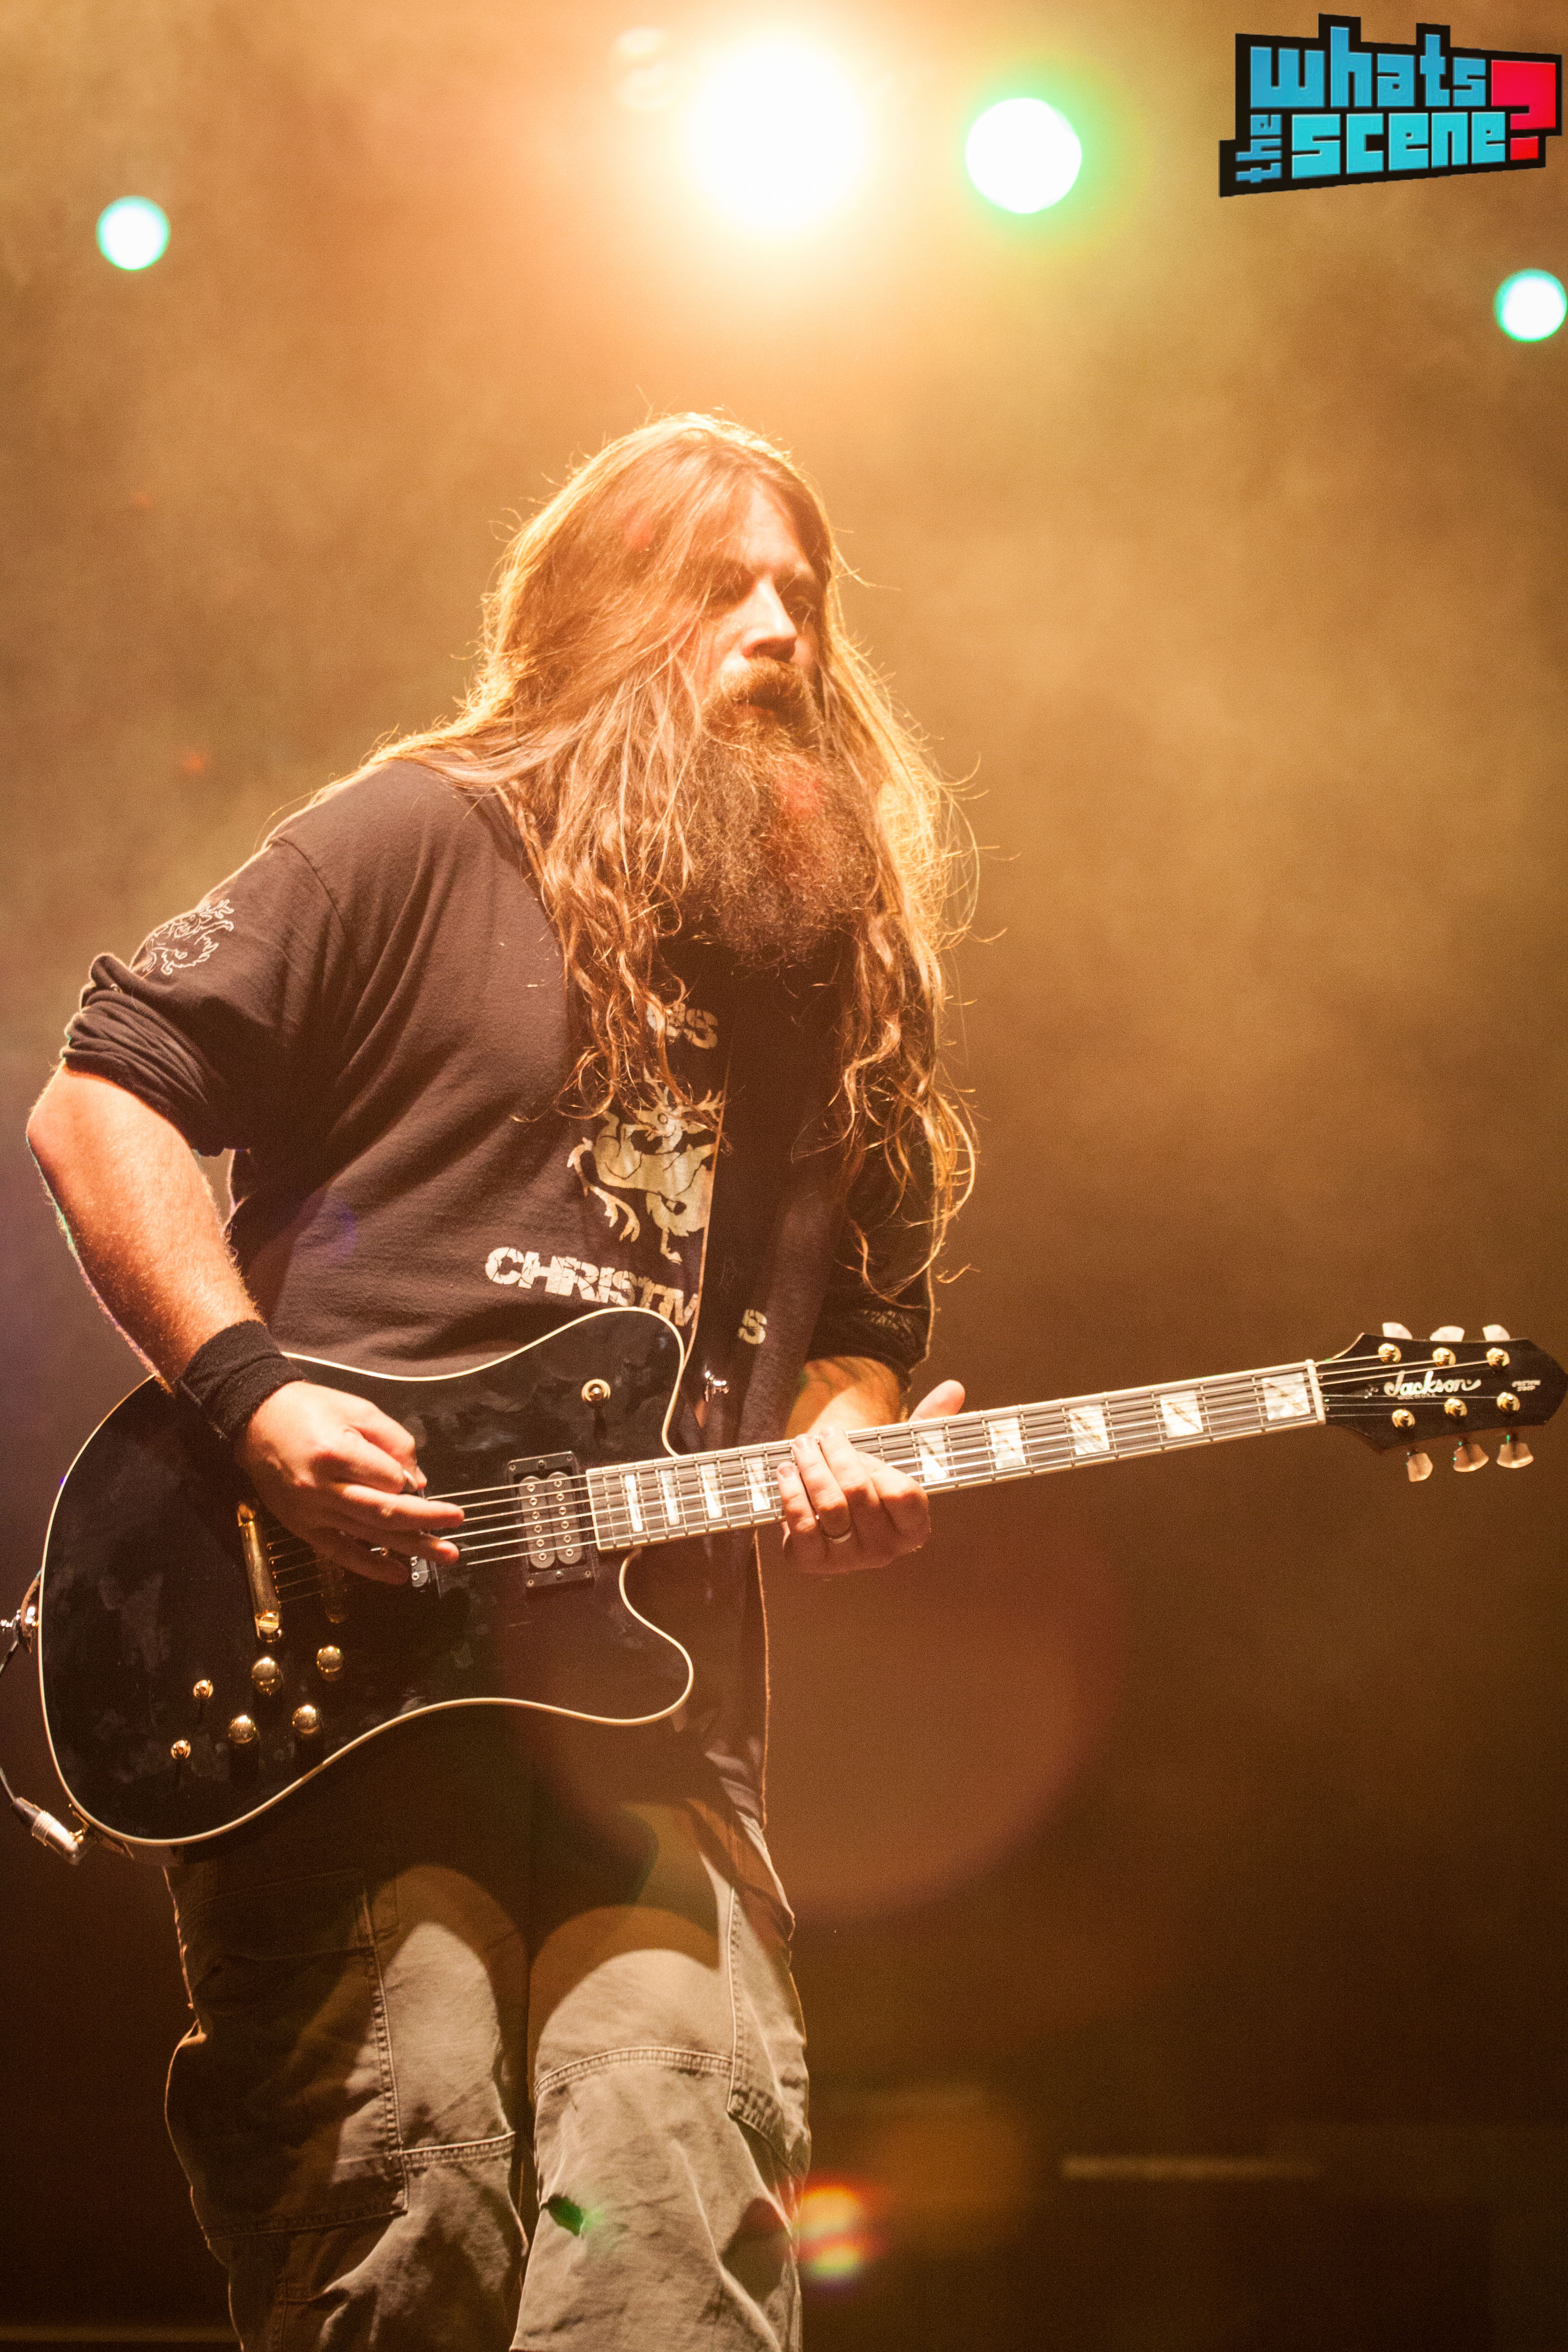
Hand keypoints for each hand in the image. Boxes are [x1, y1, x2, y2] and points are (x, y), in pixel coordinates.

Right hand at [237, 1382, 463, 1584]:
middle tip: (457, 1523)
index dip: (409, 1481)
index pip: (389, 1478)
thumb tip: (417, 1481)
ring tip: (445, 1554)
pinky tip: (398, 1574)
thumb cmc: (309, 1409)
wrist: (255, 1421)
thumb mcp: (358, 1408)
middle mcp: (322, 1487)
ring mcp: (311, 1511)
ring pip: (369, 1535)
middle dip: (426, 1521)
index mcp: (336, 1452)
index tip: (415, 1479)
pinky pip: (340, 1553)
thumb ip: (394, 1441)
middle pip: (384, 1512)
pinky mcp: (302, 1527)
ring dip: (411, 1547)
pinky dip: (370, 1567)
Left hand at [778, 1379, 965, 1575]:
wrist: (832, 1517)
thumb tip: (953, 1388)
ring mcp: (849, 1560)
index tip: (863, 1449)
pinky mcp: (813, 1562)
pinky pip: (801, 1524)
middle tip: (824, 1435)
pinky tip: (786, 1471)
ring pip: (829, 1505)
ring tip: (802, 1447)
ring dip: (811, 1468)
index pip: (904, 1495)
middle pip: (858, 1492)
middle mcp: (885, 1550)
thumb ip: (927, 1425)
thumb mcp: (899, 1457)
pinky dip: (791, 1492)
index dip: (879, 1467)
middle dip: (837, 1455)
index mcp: (914, 1528)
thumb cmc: (870, 1482)